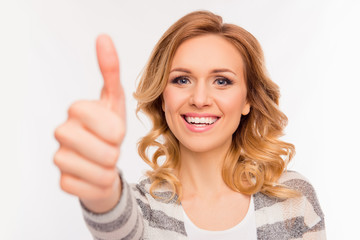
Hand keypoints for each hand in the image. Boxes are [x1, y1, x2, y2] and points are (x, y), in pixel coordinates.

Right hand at [54, 35, 124, 212]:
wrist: (104, 163)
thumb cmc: (109, 130)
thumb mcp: (115, 101)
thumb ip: (110, 70)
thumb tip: (103, 37)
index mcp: (77, 110)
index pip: (108, 125)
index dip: (116, 131)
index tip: (113, 131)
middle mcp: (62, 132)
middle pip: (105, 151)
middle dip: (115, 151)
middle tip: (109, 147)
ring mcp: (59, 158)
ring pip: (98, 171)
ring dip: (109, 169)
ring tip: (104, 161)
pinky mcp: (62, 182)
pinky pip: (90, 187)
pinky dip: (100, 184)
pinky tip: (95, 175)